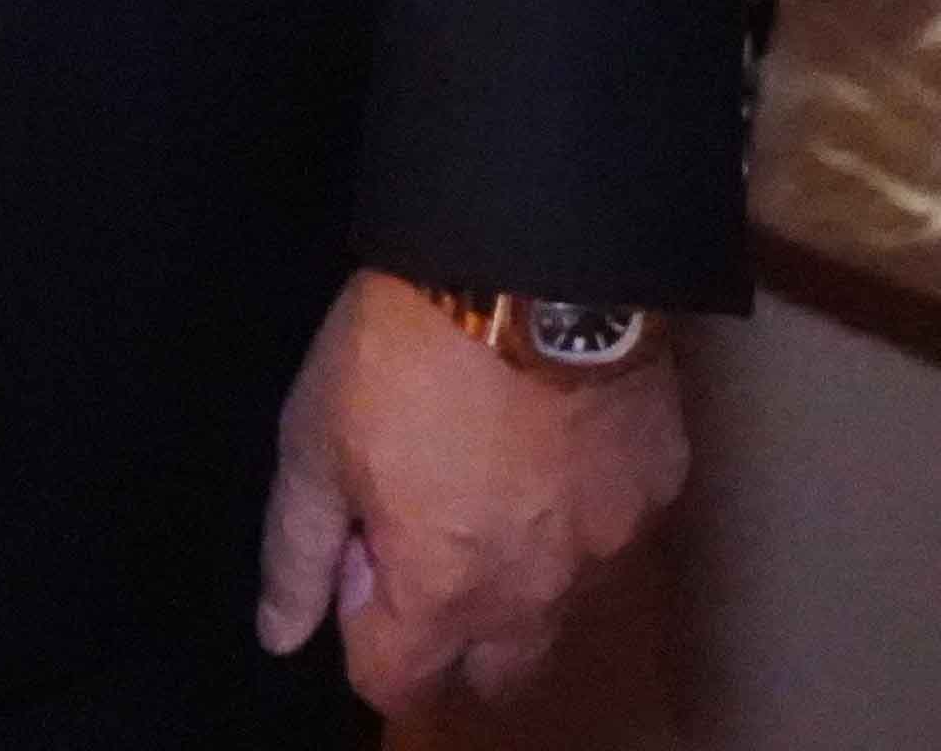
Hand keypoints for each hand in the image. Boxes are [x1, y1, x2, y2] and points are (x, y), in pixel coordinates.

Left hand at [255, 273, 685, 712]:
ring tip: (489, 466)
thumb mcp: (315, 440)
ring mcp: (608, 544)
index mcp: (443, 591)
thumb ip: (298, 551)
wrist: (534, 260)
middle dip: (454, 635)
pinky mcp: (658, 487)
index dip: (361, 627)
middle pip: (494, 672)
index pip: (395, 681)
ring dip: (519, 569)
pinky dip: (578, 502)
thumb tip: (282, 634)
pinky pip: (612, 526)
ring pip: (560, 602)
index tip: (358, 550)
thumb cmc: (403, 350)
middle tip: (427, 532)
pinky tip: (551, 430)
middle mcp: (535, 592)